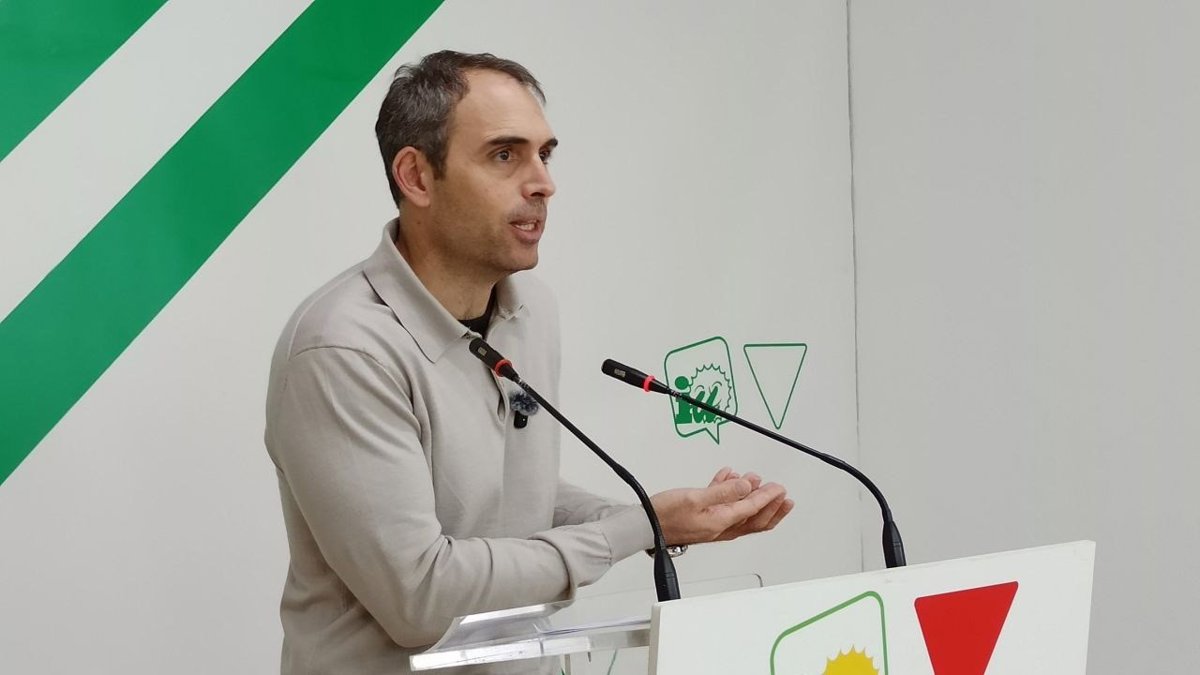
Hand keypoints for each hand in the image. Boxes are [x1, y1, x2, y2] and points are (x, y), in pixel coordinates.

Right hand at [650, 466, 793, 545]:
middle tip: (782, 495)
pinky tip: (728, 478)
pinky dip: (731, 493)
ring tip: (757, 481)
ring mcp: (713, 524)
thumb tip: (745, 486)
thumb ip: (723, 491)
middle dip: (771, 506)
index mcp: (722, 523)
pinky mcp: (704, 518)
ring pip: (742, 513)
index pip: (752, 509)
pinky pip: (724, 506)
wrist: (645, 525)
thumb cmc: (665, 515)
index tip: (779, 488)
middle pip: (755, 519)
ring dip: (752, 497)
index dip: (768, 497)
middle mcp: (721, 527)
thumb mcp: (696, 498)